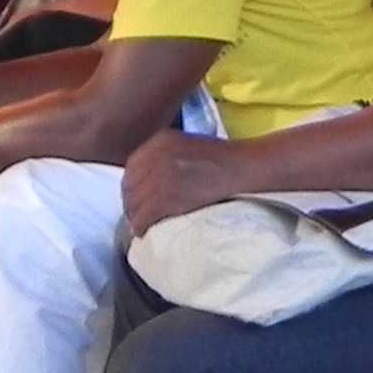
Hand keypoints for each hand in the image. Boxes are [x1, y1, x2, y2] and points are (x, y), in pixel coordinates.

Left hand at [119, 128, 242, 237]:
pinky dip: (141, 226)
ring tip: (141, 225)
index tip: (137, 197)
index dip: (132, 185)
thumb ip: (167, 156)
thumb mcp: (189, 145)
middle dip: (131, 202)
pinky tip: (144, 231)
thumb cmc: (225, 159)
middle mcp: (154, 156)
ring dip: (135, 216)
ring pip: (134, 203)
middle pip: (129, 185)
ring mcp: (158, 177)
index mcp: (160, 141)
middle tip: (137, 214)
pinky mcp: (165, 198)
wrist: (242, 168)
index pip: (132, 166)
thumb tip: (152, 179)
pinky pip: (143, 216)